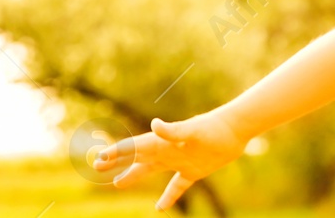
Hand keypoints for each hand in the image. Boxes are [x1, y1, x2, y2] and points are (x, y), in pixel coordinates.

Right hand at [92, 114, 249, 210]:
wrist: (237, 130)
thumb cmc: (215, 128)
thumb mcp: (193, 130)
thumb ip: (173, 130)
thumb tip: (154, 125)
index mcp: (163, 141)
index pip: (134, 147)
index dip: (116, 153)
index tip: (98, 160)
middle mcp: (168, 150)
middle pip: (137, 157)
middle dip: (118, 161)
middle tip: (98, 165)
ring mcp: (180, 160)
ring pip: (151, 170)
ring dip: (134, 175)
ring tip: (118, 183)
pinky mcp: (194, 170)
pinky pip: (177, 186)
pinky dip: (168, 196)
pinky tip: (160, 208)